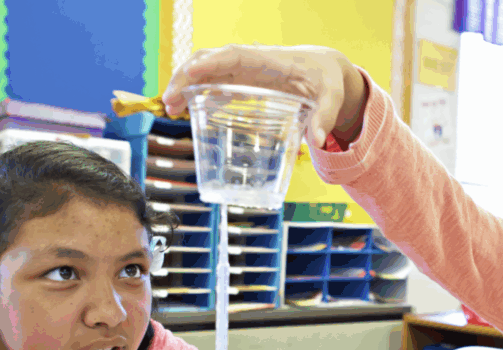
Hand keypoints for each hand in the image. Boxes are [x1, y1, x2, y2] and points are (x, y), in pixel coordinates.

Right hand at [163, 44, 366, 147]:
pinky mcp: (244, 80)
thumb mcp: (332, 96)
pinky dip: (197, 91)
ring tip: (170, 108)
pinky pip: (214, 80)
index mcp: (270, 59)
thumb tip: (317, 141)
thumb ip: (325, 117)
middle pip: (211, 60)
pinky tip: (185, 109)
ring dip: (186, 84)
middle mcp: (252, 61)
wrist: (326, 70)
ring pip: (207, 69)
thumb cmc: (328, 79)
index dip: (211, 62)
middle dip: (186, 76)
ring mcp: (245, 70)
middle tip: (169, 102)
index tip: (190, 73)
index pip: (234, 55)